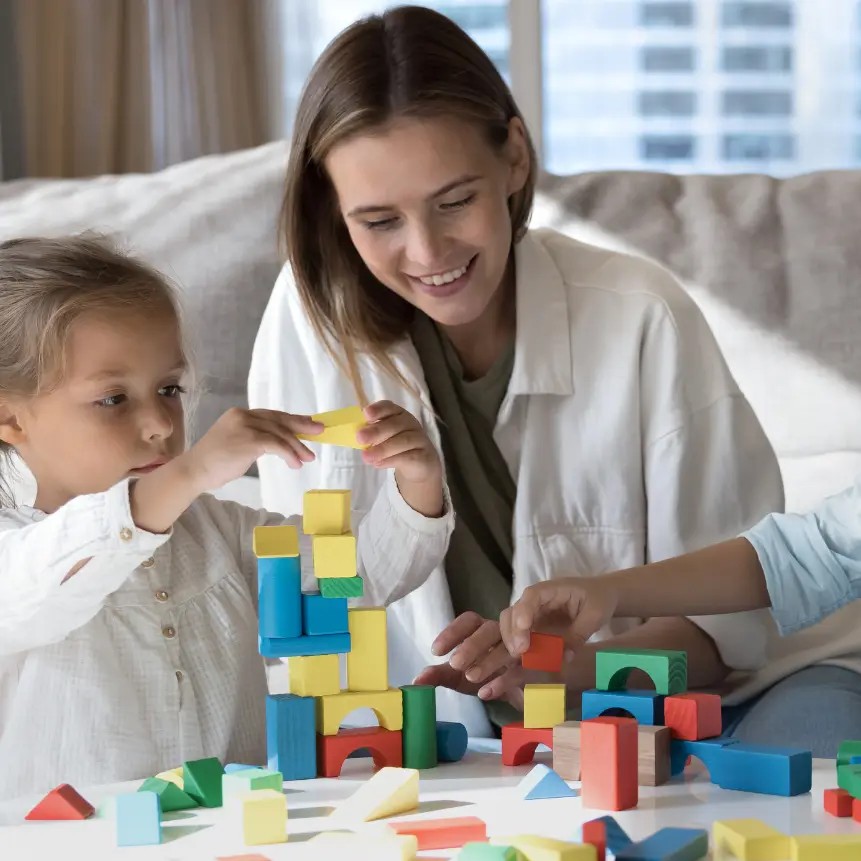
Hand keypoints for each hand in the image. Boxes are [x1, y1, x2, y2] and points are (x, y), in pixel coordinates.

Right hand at [183, 408, 322, 492]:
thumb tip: (280, 443)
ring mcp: (246, 426)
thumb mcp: (237, 444)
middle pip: (280, 420)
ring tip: (307, 458)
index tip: (308, 423)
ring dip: (297, 447)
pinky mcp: (249, 440)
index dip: (292, 419)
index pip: (272, 415)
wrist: (194, 470)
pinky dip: (289, 454)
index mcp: (240, 415)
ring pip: (281, 433)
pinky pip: (277, 445)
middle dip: (302, 427)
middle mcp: (243, 416)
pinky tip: (294, 463)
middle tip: (319, 432)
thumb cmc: (214, 463)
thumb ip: (256, 439)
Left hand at [357, 401, 443, 516]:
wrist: (420, 464)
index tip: (366, 414)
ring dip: (382, 449)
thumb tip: (355, 435)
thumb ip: (371, 434)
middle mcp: (410, 423)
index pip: (389, 407)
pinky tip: (378, 464)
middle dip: (377, 431)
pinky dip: (391, 460)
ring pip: (402, 441)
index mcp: (398, 414)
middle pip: (395, 424)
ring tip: (366, 457)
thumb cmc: (396, 446)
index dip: (378, 409)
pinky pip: (408, 457)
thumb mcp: (383, 438)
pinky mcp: (424, 456)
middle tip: (360, 438)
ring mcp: (419, 439)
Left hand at [414, 612, 527, 705]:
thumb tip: (415, 682)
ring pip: (507, 648)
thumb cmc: (487, 674)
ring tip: (471, 678)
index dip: (452, 632)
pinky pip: (520, 670)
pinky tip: (486, 693)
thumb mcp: (460, 676)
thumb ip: (439, 675)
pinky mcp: (534, 669)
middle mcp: (503, 633)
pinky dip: (503, 682)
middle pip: (489, 629)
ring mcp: (522, 649)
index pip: (469, 620)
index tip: (435, 651)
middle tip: (455, 664)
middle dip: (471, 645)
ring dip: (488, 661)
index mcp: (483, 629)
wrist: (520, 691)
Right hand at [499, 577, 619, 658]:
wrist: (602, 596)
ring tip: (518, 659)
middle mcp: (537, 600)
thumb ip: (579, 634)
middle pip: (514, 611)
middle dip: (512, 631)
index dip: (523, 612)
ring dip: (511, 640)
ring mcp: (534, 613)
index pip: (531, 596)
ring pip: (511, 623)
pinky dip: (518, 647)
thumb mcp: (594, 615)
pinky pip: (521, 635)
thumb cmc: (599, 599)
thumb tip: (565, 657)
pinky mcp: (535, 625)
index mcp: (552, 589)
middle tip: (519, 653)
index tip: (523, 630)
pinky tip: (521, 660)